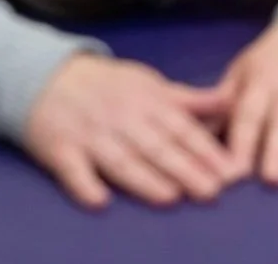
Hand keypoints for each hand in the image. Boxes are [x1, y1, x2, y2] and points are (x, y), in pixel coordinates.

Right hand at [24, 54, 234, 210]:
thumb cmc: (108, 85)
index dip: (206, 150)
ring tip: (169, 196)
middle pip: (157, 146)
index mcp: (147, 101)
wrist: (47, 76)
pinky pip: (73, 170)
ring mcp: (91, 134)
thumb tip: (229, 101)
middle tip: (211, 192)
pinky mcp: (61, 149)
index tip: (229, 171)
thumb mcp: (150, 84)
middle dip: (185, 168)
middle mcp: (122, 118)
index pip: (182, 128)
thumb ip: (188, 99)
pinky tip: (100, 201)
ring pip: (121, 160)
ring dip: (144, 179)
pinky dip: (85, 185)